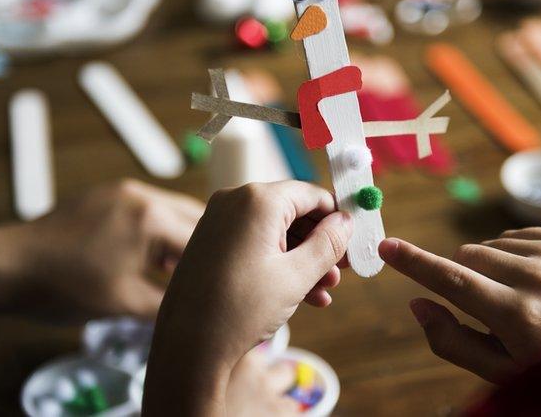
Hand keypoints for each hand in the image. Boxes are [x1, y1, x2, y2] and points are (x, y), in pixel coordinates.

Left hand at [18, 179, 202, 319]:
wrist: (7, 267)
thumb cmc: (62, 288)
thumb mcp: (124, 305)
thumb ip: (168, 305)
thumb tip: (196, 312)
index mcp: (151, 218)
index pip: (204, 240)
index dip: (218, 265)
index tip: (229, 282)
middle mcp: (141, 195)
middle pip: (194, 217)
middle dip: (208, 246)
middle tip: (215, 274)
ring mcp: (121, 191)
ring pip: (170, 211)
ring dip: (181, 237)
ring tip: (183, 270)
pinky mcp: (104, 195)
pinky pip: (146, 209)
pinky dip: (157, 230)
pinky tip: (152, 257)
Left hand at [143, 181, 351, 414]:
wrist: (185, 346)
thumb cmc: (240, 309)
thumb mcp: (296, 276)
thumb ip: (327, 244)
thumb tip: (346, 222)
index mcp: (257, 200)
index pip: (311, 194)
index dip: (337, 218)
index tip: (355, 241)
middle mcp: (234, 201)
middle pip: (293, 212)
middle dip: (320, 243)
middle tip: (343, 270)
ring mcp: (218, 222)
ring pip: (275, 232)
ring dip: (303, 259)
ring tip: (325, 291)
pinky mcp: (210, 242)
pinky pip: (254, 244)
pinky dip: (278, 264)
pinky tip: (302, 295)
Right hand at [379, 228, 540, 381]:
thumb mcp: (497, 369)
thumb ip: (450, 340)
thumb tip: (416, 302)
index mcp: (517, 315)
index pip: (452, 280)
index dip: (414, 264)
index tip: (386, 246)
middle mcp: (538, 278)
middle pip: (466, 256)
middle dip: (464, 278)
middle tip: (490, 309)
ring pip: (489, 245)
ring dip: (491, 268)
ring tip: (522, 299)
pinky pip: (514, 235)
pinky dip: (513, 256)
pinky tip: (535, 283)